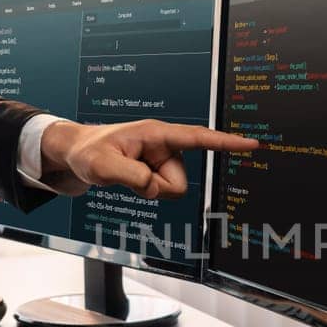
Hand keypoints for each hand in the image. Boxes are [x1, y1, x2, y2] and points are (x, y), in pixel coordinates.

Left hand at [40, 119, 259, 197]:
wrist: (74, 154)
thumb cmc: (87, 152)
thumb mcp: (102, 166)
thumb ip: (133, 178)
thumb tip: (156, 189)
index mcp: (156, 134)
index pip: (198, 138)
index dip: (226, 142)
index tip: (252, 144)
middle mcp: (163, 146)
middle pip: (179, 182)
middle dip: (156, 189)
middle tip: (128, 177)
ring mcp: (160, 160)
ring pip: (171, 191)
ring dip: (149, 191)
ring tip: (126, 176)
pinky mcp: (156, 171)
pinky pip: (162, 192)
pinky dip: (146, 192)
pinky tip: (130, 179)